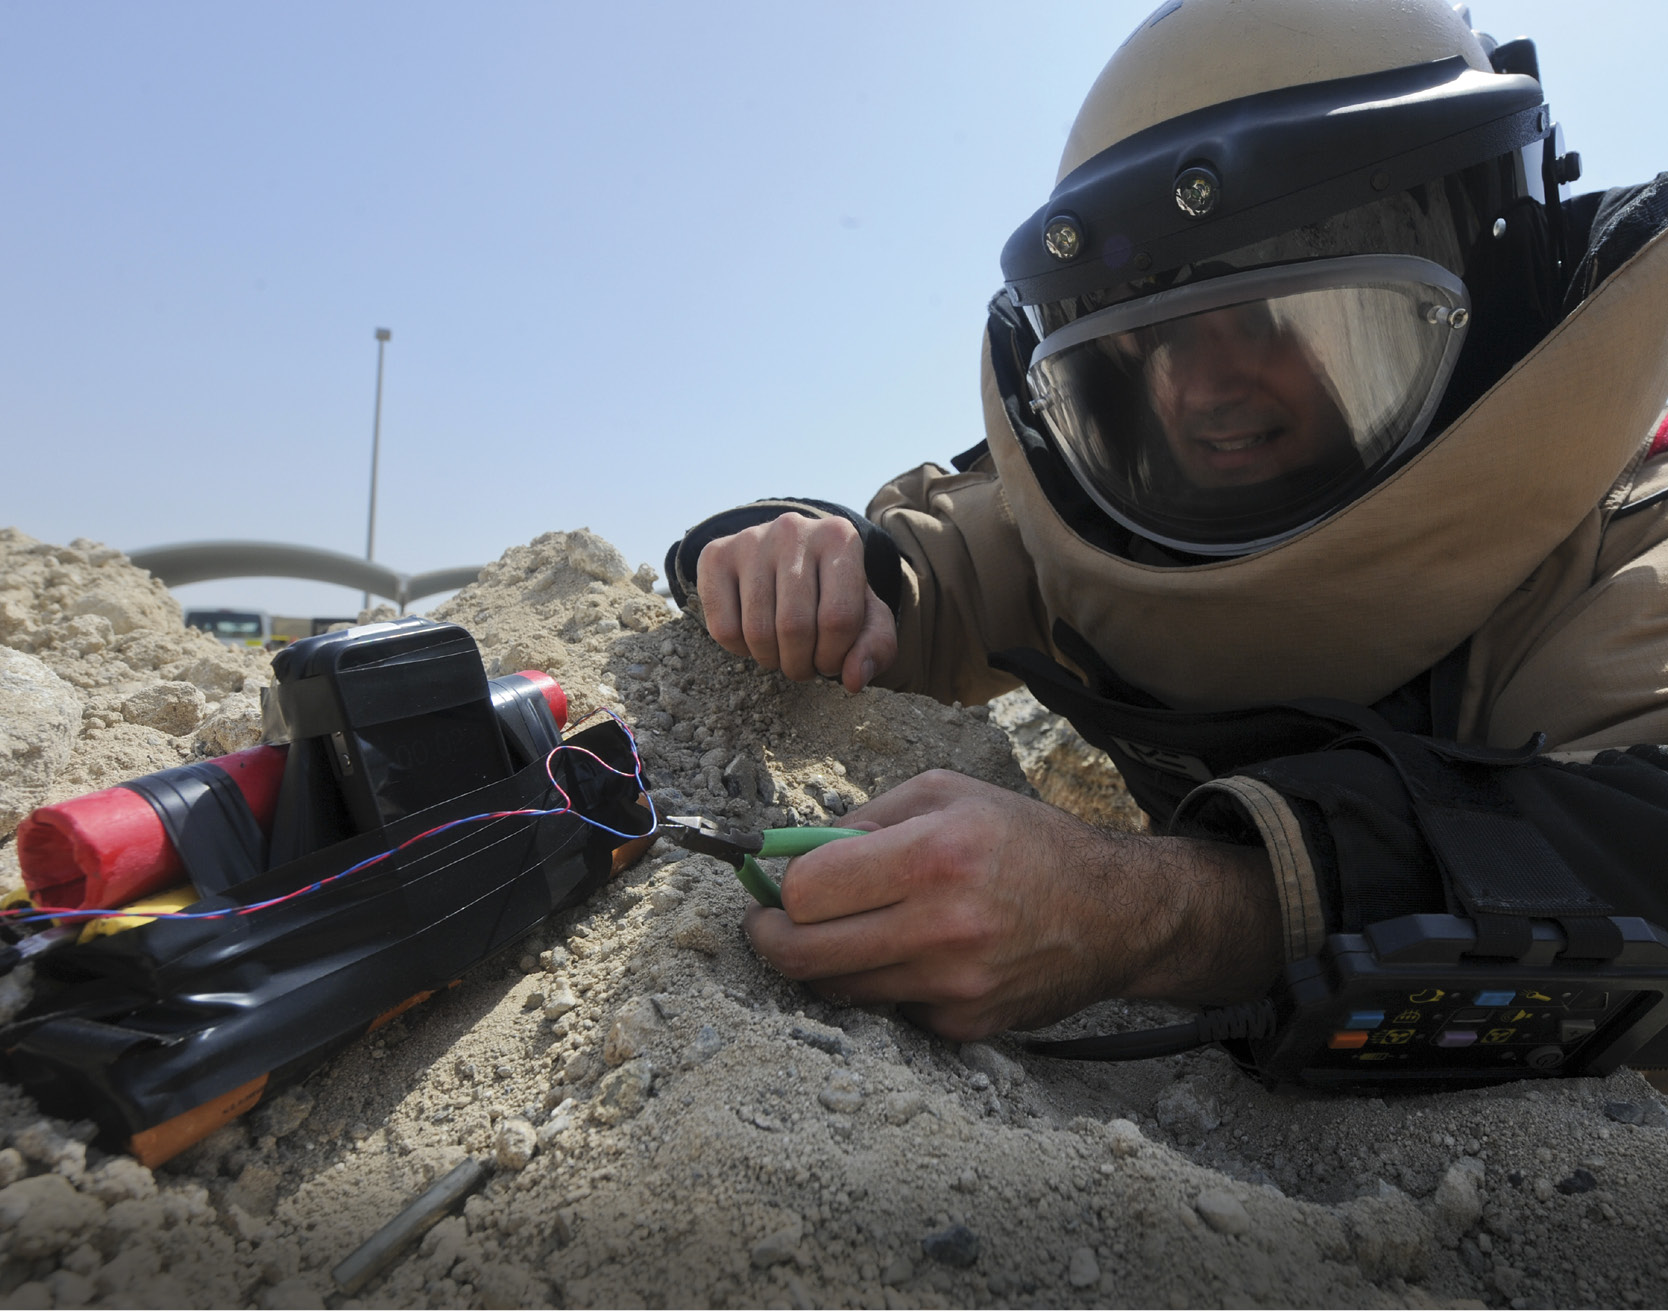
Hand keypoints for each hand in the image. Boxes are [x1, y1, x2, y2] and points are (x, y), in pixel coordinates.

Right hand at [696, 513, 896, 693]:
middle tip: (803, 666)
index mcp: (840, 538)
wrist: (787, 556)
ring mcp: (750, 539)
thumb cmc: (833, 593)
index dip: (835, 656)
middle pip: (795, 627)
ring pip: (757, 631)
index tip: (831, 660)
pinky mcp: (715, 555)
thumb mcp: (867, 616)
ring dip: (771, 660)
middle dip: (800, 664)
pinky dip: (740, 650)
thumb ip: (876, 647)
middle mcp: (793, 530)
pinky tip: (754, 637)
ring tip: (782, 653)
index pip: (839, 618)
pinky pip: (723, 628)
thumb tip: (852, 679)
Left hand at [744, 770, 1281, 1040]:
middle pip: (805, 953)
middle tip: (767, 923)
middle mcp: (943, 925)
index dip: (778, 887)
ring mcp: (954, 984)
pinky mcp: (965, 1026)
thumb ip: (864, 818)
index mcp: (935, 854)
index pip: (808, 889)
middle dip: (770, 937)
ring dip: (822, 962)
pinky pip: (887, 1012)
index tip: (772, 884)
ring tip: (838, 932)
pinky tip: (907, 956)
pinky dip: (881, 985)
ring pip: (837, 990)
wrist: (1116, 913)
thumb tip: (791, 852)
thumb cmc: (1027, 841)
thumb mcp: (947, 793)